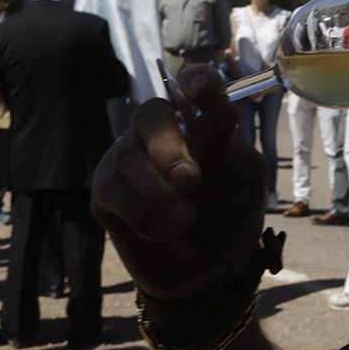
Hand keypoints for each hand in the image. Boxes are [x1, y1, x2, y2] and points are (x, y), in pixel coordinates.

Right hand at [92, 64, 266, 303]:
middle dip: (168, 147)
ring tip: (186, 221)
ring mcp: (128, 158)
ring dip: (159, 193)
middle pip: (150, 115)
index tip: (201, 90)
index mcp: (199, 121)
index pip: (193, 84)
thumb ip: (226, 144)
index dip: (195, 80)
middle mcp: (160, 132)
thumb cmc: (232, 213)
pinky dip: (141, 212)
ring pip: (129, 156)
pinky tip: (164, 231)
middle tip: (191, 182)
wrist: (212, 270)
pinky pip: (113, 189)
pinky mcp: (106, 192)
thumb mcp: (242, 177)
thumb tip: (219, 109)